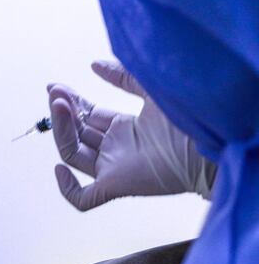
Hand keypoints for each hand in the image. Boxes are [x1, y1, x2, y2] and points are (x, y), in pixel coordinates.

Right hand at [48, 60, 215, 210]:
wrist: (209, 141)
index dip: (70, 102)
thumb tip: (94, 65)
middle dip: (63, 112)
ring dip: (62, 131)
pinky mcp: (116, 186)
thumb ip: (123, 76)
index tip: (55, 87)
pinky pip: (85, 198)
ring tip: (59, 105)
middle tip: (55, 92)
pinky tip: (59, 168)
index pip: (87, 117)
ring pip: (74, 155)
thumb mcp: (150, 87)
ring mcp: (114, 168)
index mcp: (126, 129)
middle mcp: (117, 149)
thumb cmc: (189, 117)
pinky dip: (68, 189)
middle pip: (77, 133)